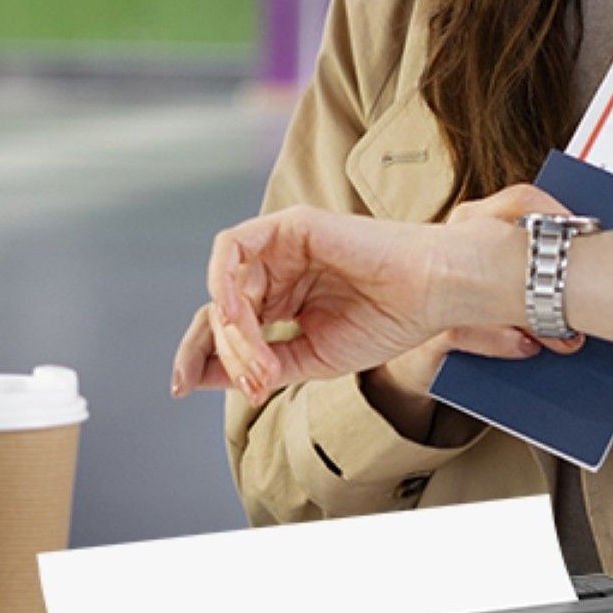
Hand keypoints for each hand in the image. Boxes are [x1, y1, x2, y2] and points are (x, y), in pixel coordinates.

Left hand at [169, 184, 581, 404]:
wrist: (430, 296)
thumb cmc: (387, 323)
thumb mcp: (311, 359)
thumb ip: (260, 364)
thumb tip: (203, 375)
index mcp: (287, 299)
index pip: (229, 325)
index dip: (202, 354)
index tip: (182, 386)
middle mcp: (280, 271)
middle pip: (218, 307)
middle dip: (213, 348)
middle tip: (227, 381)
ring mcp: (283, 247)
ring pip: (225, 286)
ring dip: (232, 330)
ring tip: (259, 362)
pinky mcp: (290, 226)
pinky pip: (232, 248)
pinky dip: (224, 283)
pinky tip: (239, 316)